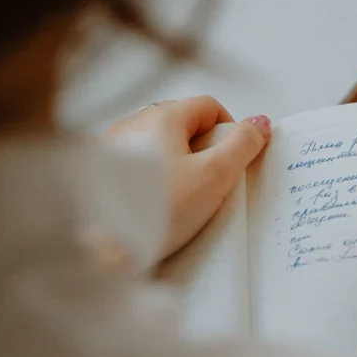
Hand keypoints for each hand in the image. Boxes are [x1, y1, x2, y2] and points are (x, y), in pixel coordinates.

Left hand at [104, 96, 270, 260]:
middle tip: (209, 182)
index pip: (209, 105)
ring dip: (176, 163)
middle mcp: (134, 122)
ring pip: (158, 143)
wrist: (97, 251)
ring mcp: (112, 146)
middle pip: (182, 123)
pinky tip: (152, 205)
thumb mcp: (214, 176)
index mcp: (164, 116)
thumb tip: (260, 122)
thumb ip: (243, 145)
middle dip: (202, 148)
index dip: (229, 129)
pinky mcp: (97, 172)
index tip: (233, 159)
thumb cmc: (158, 210)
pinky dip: (151, 177)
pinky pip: (135, 163)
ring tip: (180, 198)